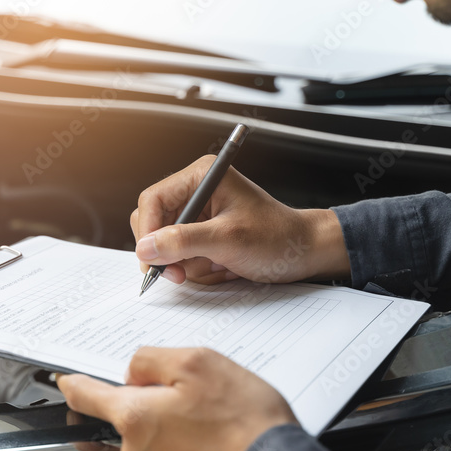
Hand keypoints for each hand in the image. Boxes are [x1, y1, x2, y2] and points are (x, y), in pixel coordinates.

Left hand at [57, 347, 297, 450]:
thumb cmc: (244, 426)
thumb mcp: (199, 364)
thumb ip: (153, 359)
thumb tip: (134, 371)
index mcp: (132, 417)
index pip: (85, 396)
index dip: (73, 381)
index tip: (64, 377)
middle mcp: (136, 448)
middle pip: (125, 407)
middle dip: (148, 389)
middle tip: (185, 377)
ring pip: (153, 423)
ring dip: (173, 407)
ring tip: (214, 401)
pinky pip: (173, 441)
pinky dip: (189, 427)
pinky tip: (218, 422)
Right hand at [131, 155, 350, 284]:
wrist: (304, 253)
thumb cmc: (277, 237)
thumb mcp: (228, 240)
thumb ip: (183, 242)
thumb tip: (146, 248)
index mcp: (202, 177)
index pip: (153, 200)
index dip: (147, 232)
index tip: (151, 260)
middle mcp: (197, 192)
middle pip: (155, 224)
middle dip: (169, 253)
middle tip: (182, 274)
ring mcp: (200, 215)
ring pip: (168, 246)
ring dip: (191, 265)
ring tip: (221, 266)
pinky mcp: (204, 235)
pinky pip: (183, 257)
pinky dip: (200, 269)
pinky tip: (224, 268)